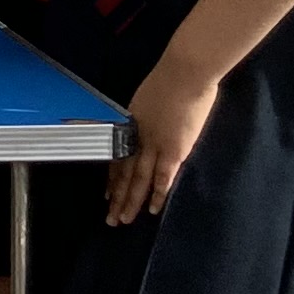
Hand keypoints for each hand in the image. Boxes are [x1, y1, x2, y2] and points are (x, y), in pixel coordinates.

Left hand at [113, 56, 216, 225]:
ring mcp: (155, 145)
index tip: (107, 194)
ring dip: (131, 201)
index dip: (113, 178)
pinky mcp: (174, 150)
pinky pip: (163, 177)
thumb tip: (150, 123)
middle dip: (118, 197)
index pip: (118, 157)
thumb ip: (148, 115)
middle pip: (124, 173)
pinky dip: (157, 194)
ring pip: (138, 180)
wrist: (185, 73)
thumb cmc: (171, 77)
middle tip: (110, 219)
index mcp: (131, 124)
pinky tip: (152, 209)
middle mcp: (138, 138)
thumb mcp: (148, 96)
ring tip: (124, 220)